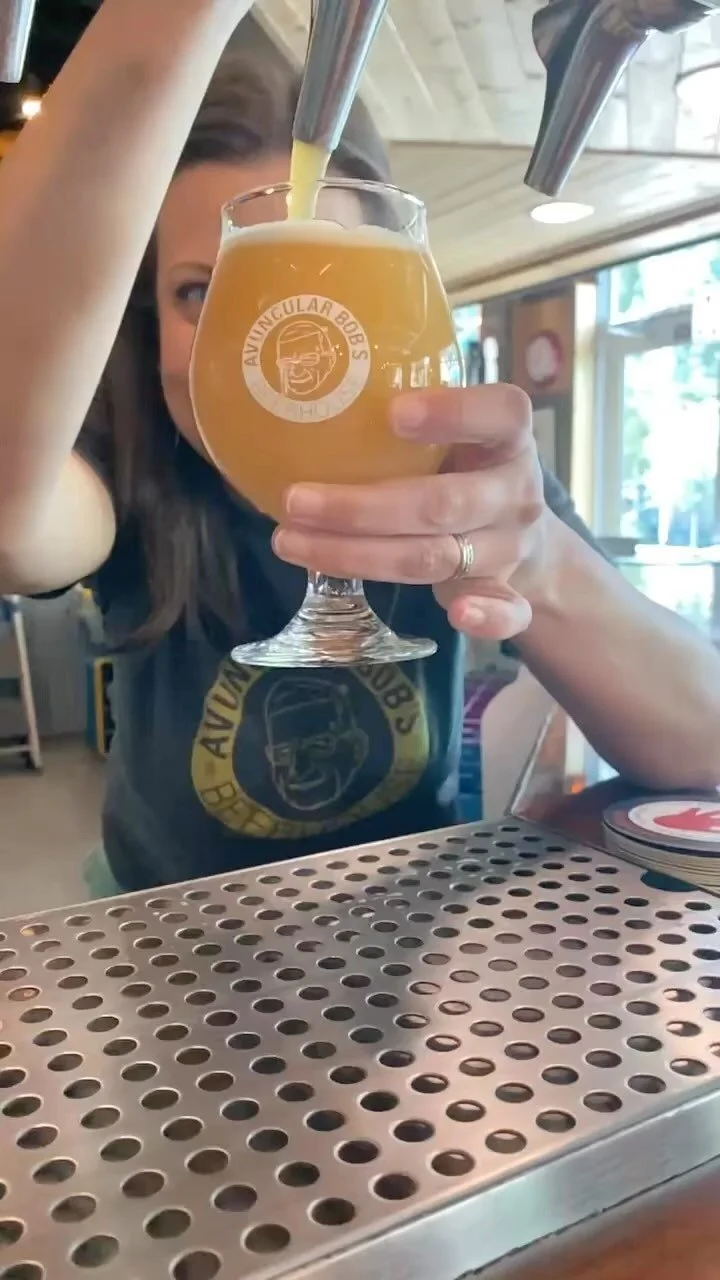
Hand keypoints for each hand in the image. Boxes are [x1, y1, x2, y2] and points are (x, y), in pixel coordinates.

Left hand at [272, 384, 546, 640]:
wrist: (523, 533)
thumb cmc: (462, 466)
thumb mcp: (452, 431)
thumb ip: (405, 421)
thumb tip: (299, 400)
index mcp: (509, 435)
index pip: (499, 413)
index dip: (452, 412)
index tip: (394, 413)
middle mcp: (515, 490)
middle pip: (443, 503)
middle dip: (363, 507)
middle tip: (295, 500)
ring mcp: (511, 544)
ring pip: (437, 556)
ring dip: (361, 556)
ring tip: (292, 542)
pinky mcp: (507, 590)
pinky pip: (506, 610)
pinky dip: (486, 618)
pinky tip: (456, 616)